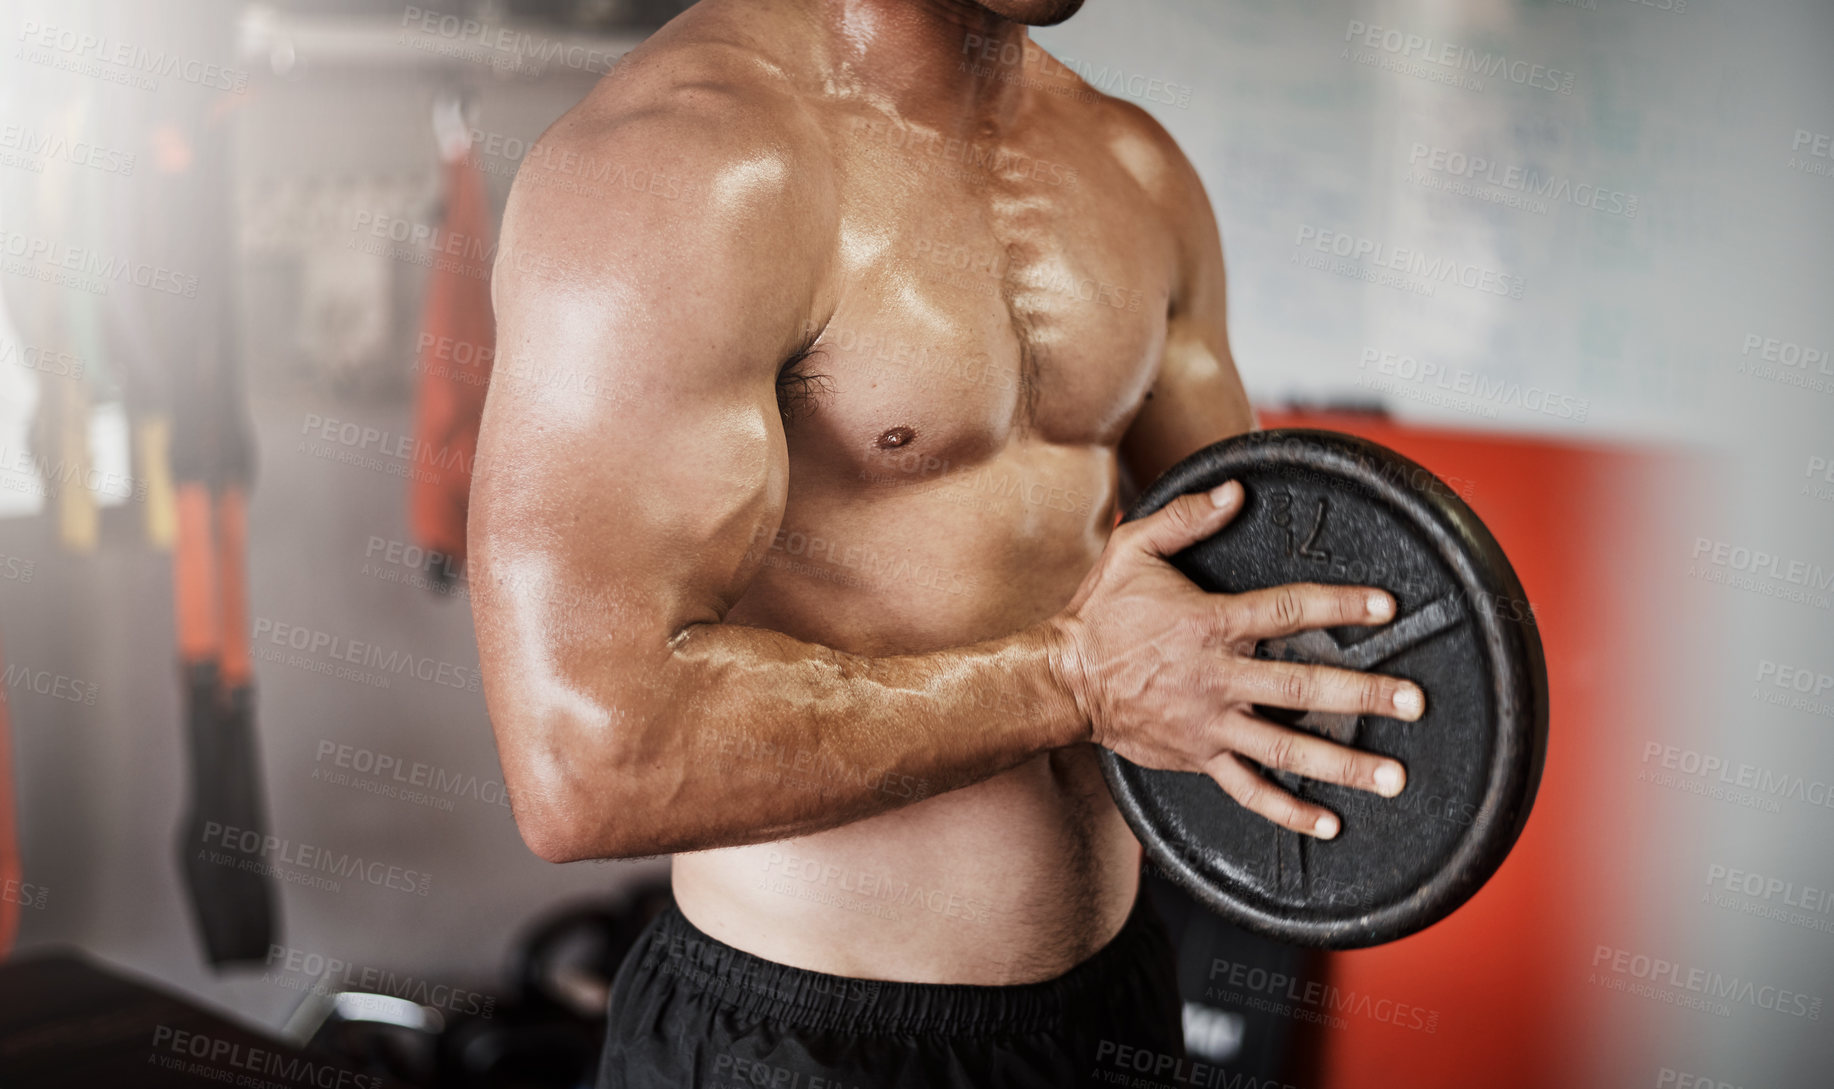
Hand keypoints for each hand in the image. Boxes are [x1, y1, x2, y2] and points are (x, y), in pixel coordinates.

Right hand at [1048, 480, 1425, 838]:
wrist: (1060, 680)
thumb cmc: (1099, 613)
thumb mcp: (1133, 548)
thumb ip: (1186, 518)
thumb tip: (1236, 491)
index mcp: (1210, 624)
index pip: (1287, 611)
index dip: (1340, 606)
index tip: (1386, 608)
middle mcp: (1218, 678)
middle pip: (1303, 686)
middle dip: (1364, 694)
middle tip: (1414, 701)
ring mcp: (1210, 724)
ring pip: (1286, 747)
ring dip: (1343, 763)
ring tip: (1393, 777)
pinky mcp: (1198, 756)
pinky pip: (1248, 789)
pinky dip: (1287, 810)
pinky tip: (1327, 822)